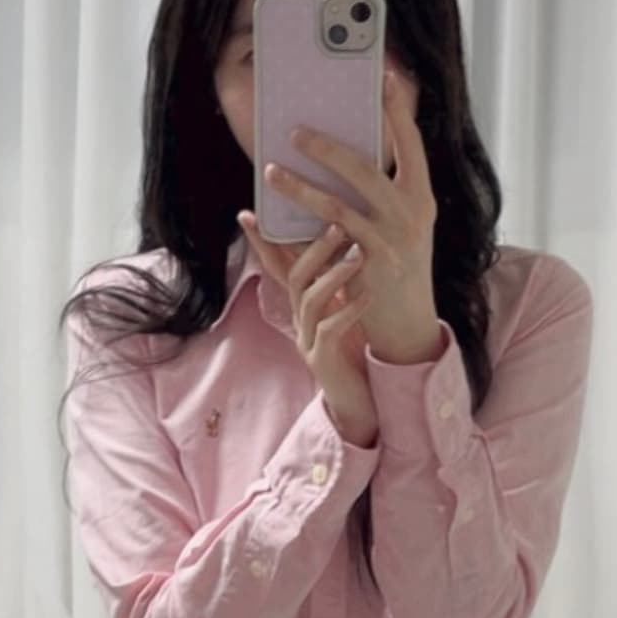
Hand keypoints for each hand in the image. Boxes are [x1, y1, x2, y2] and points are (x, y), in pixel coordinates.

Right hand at [236, 210, 378, 446]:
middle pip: (294, 277)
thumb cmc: (357, 353)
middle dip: (313, 249)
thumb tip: (348, 239)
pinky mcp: (323, 361)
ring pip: (310, 301)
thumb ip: (338, 283)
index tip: (248, 213)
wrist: (361, 404)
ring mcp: (308, 341)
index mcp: (303, 306)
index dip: (264, 241)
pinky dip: (349, 309)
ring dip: (334, 274)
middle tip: (335, 223)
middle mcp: (300, 321)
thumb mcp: (344, 310)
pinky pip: (330, 330)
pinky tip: (368, 295)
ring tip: (358, 254)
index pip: (279, 267)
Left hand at [262, 69, 443, 361]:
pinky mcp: (374, 264)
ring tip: (271, 171)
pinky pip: (333, 236)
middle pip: (366, 167)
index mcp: (421, 195)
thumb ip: (379, 192)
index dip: (398, 108)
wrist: (408, 323)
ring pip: (339, 203)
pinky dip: (307, 223)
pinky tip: (280, 214)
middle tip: (294, 130)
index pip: (411, 142)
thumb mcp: (397, 225)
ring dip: (300, 186)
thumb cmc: (395, 267)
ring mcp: (393, 239)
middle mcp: (412, 212)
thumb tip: (343, 150)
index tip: (385, 74)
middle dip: (327, 146)